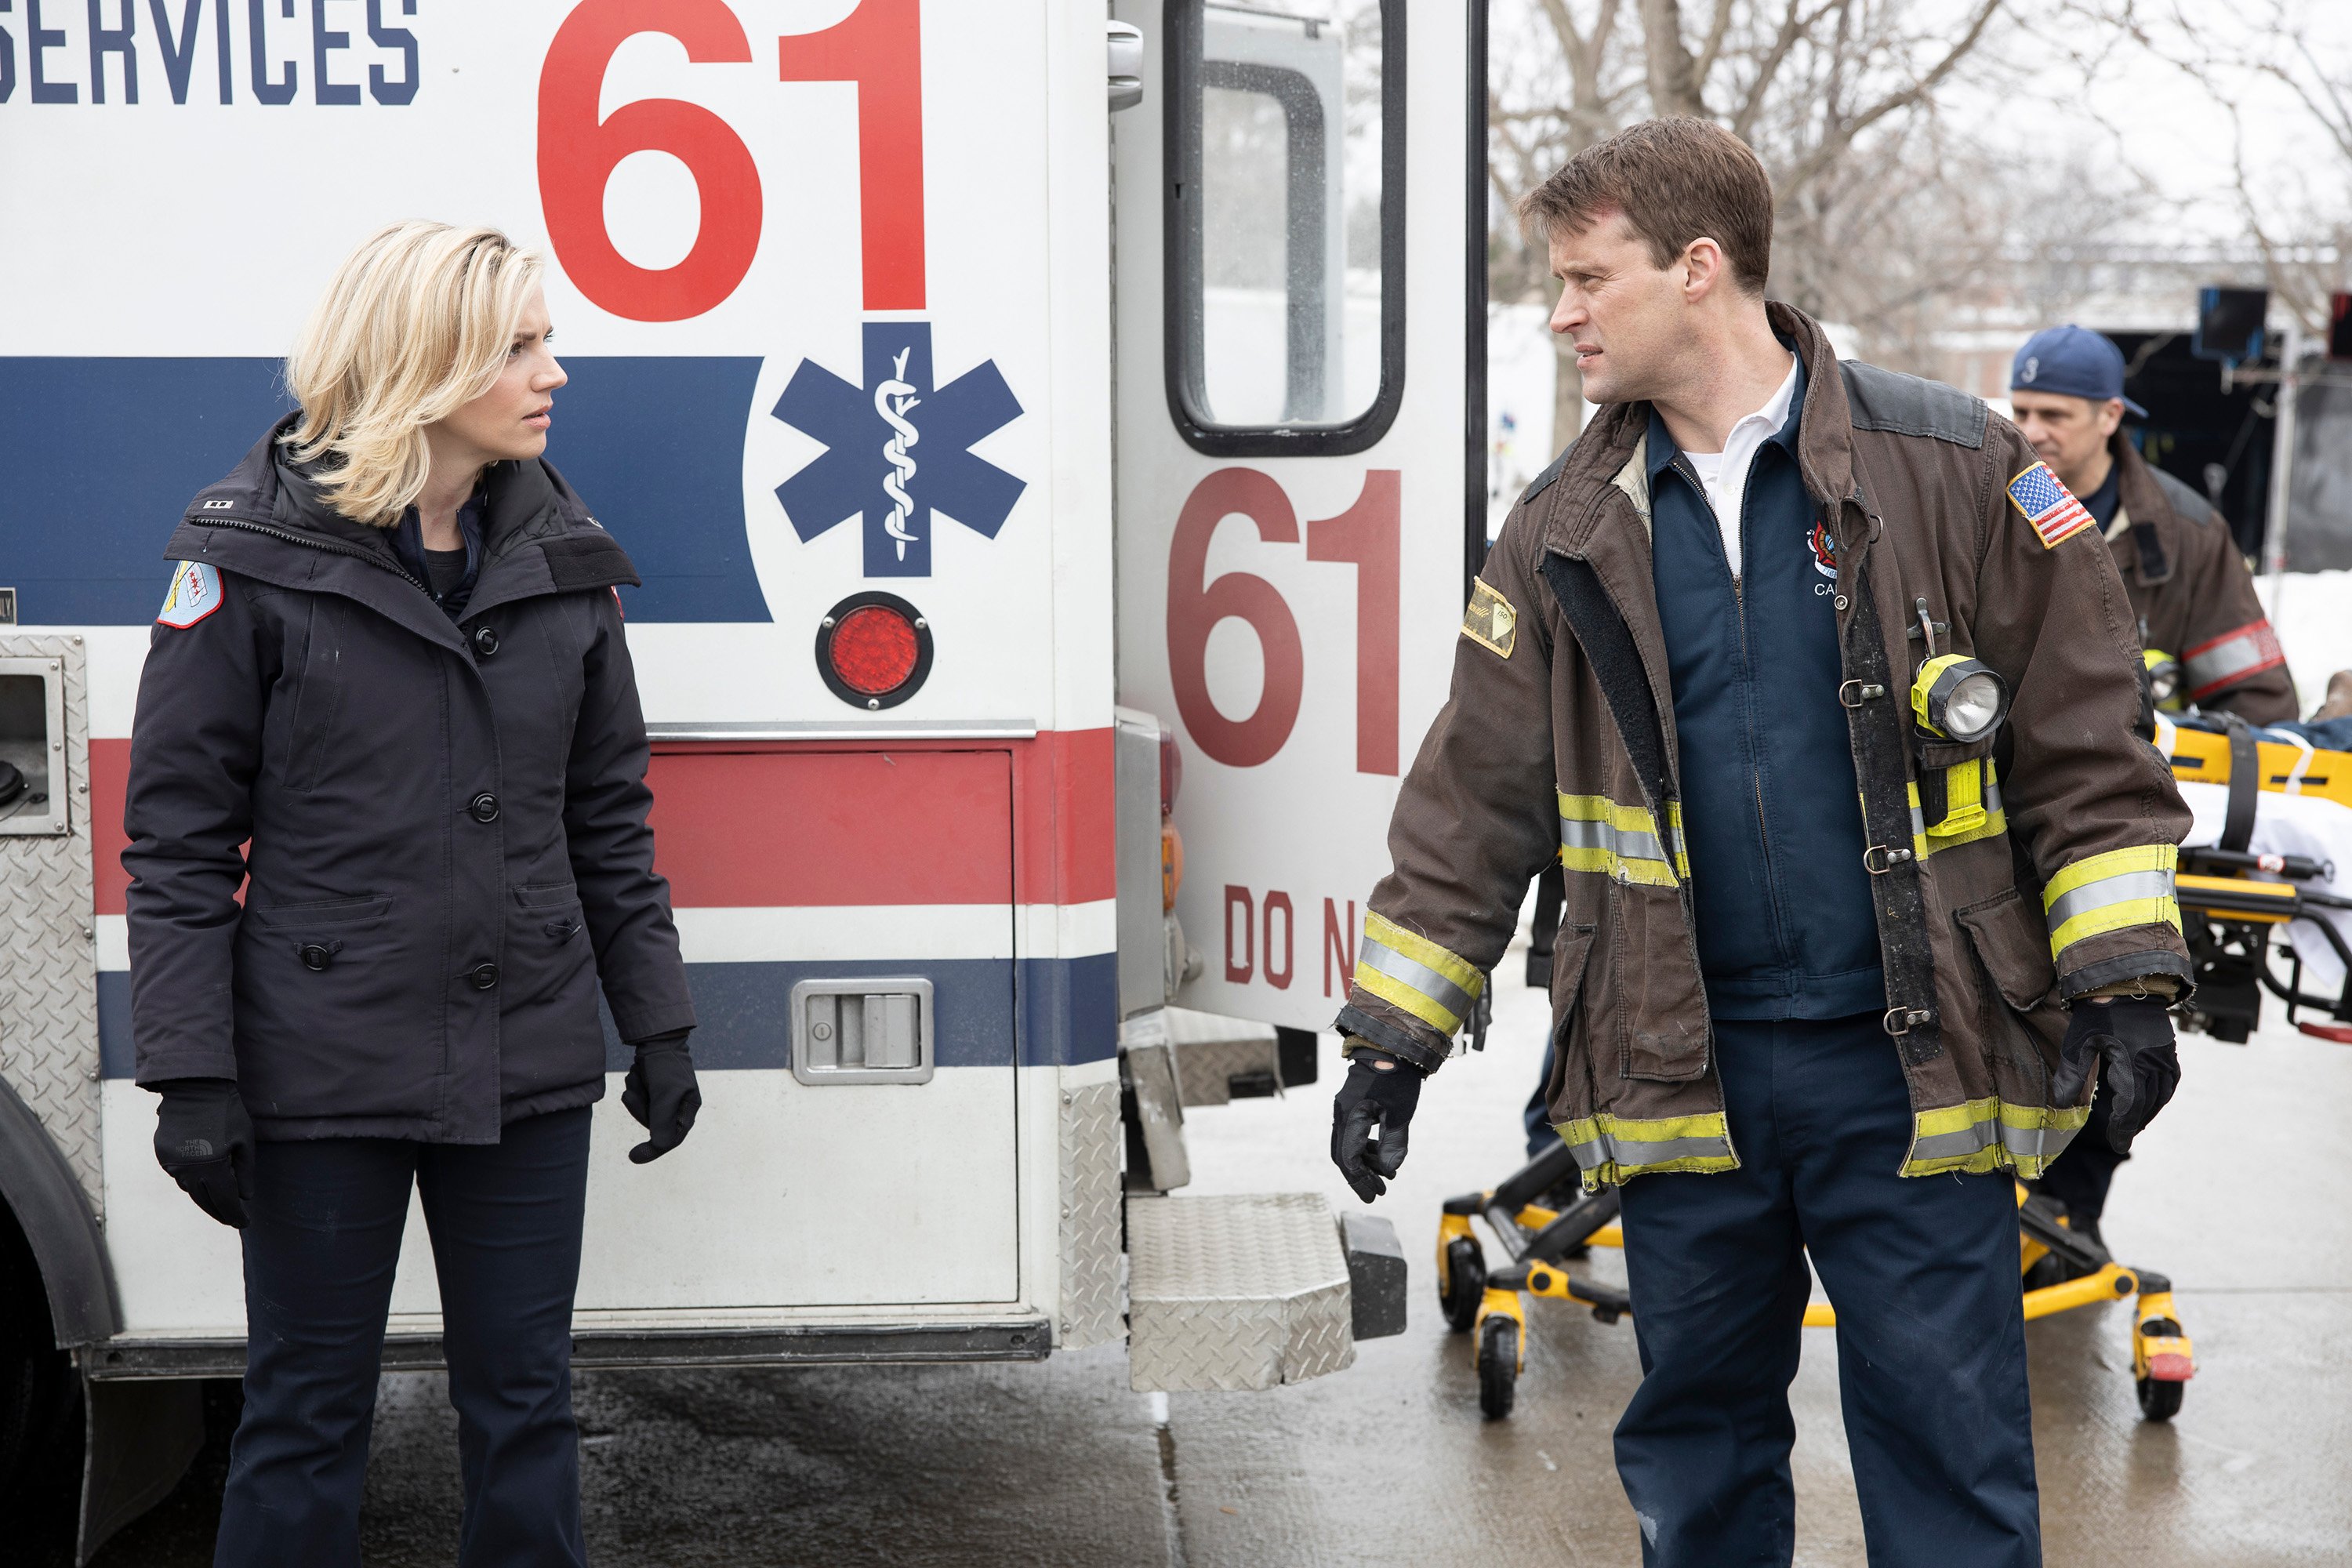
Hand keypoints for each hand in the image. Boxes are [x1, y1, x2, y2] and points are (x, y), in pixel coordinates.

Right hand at [152, 1079, 254, 1227]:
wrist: (195, 1087)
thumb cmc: (227, 1112)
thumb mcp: (245, 1142)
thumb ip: (245, 1172)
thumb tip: (244, 1197)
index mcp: (211, 1166)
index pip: (225, 1201)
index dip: (235, 1215)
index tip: (244, 1223)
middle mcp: (188, 1169)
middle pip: (204, 1201)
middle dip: (220, 1212)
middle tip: (233, 1220)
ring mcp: (171, 1162)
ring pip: (190, 1189)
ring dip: (204, 1197)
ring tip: (220, 1202)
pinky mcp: (162, 1154)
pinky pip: (179, 1174)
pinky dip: (191, 1180)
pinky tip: (202, 1181)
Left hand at [621, 1032, 700, 1163]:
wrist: (655, 1036)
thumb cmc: (665, 1064)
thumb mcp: (665, 1093)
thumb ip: (662, 1120)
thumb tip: (660, 1145)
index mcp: (688, 1108)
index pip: (672, 1139)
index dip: (653, 1150)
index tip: (633, 1157)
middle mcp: (677, 1106)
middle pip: (652, 1125)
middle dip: (640, 1108)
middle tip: (633, 1093)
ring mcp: (662, 1098)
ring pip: (640, 1111)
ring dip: (635, 1094)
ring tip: (639, 1076)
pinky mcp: (650, 1090)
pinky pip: (635, 1098)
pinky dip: (633, 1087)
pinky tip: (638, 1073)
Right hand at [1330, 1050, 1423, 1202]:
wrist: (1392, 1046)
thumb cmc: (1397, 1078)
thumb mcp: (1400, 1114)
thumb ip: (1394, 1144)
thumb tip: (1390, 1170)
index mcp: (1350, 1118)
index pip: (1349, 1159)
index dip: (1361, 1180)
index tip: (1375, 1195)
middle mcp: (1342, 1114)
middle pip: (1343, 1155)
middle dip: (1360, 1176)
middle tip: (1377, 1193)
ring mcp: (1345, 1108)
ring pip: (1348, 1144)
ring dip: (1365, 1162)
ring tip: (1387, 1174)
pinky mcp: (1352, 1103)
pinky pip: (1353, 1132)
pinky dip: (1365, 1146)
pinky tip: (1382, 1153)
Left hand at [2053, 998, 2178, 1154]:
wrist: (2123, 981)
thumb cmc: (2097, 1012)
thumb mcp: (2078, 1041)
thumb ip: (2071, 1073)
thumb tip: (2060, 1103)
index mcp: (2132, 1062)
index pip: (2131, 1105)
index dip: (2123, 1127)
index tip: (2116, 1144)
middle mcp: (2154, 1061)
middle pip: (2148, 1103)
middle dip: (2134, 1123)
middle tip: (2121, 1139)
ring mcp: (2164, 1054)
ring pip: (2162, 1093)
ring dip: (2149, 1111)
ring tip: (2133, 1125)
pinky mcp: (2168, 1048)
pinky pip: (2170, 1079)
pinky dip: (2162, 1094)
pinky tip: (2151, 1101)